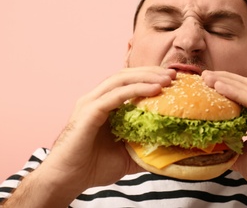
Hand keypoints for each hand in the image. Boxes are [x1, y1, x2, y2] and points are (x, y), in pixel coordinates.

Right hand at [41, 67, 175, 191]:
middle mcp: (96, 98)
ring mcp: (90, 103)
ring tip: (168, 79)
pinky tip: (155, 89)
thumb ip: (145, 147)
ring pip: (121, 80)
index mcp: (104, 104)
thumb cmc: (94, 167)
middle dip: (151, 72)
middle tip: (174, 74)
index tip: (172, 79)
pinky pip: (115, 96)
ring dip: (146, 77)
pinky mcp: (88, 112)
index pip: (129, 82)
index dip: (150, 77)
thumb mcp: (128, 154)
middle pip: (126, 75)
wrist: (68, 180)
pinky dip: (136, 90)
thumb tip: (170, 148)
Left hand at [202, 70, 246, 206]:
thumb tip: (206, 141)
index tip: (206, 82)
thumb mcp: (242, 153)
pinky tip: (219, 87)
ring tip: (208, 78)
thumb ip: (228, 143)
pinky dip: (236, 93)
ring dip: (228, 83)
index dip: (227, 85)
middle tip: (204, 75)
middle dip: (225, 79)